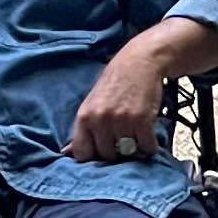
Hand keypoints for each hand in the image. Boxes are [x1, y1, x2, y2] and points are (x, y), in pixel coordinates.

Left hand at [67, 38, 172, 165]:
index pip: (82, 153)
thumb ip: (82, 129)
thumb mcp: (92, 103)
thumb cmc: (116, 82)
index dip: (93, 156)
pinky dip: (150, 145)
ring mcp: (122, 121)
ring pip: (129, 152)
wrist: (140, 62)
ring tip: (136, 133)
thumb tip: (66, 152)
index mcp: (85, 117)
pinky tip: (148, 133)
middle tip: (123, 139)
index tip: (102, 152)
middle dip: (116, 152)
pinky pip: (147, 147)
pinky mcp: (142, 120)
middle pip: (107, 156)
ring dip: (135, 148)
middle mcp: (101, 120)